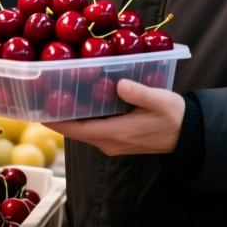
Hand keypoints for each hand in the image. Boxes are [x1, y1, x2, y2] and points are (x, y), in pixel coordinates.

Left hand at [43, 80, 185, 156]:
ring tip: (53, 93)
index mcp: (116, 134)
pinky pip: (92, 128)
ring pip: (82, 130)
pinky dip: (81, 116)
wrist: (188, 134)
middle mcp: (109, 142)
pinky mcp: (116, 138)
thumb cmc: (175, 116)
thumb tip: (119, 83)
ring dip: (68, 116)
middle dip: (56, 115)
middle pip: (74, 130)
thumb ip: (139, 92)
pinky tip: (76, 99)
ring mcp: (111, 142)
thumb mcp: (160, 100)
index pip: (77, 130)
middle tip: (41, 94)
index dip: (55, 121)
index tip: (37, 109)